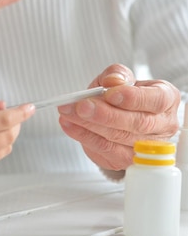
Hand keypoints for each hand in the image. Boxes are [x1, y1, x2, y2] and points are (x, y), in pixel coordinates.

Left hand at [58, 64, 180, 171]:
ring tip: (69, 112)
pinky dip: (84, 136)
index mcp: (166, 99)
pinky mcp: (127, 160)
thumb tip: (113, 81)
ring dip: (89, 125)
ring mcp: (147, 147)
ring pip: (119, 139)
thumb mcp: (120, 77)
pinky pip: (105, 150)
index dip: (133, 98)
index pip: (156, 100)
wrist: (118, 113)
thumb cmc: (123, 93)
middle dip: (105, 114)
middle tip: (82, 105)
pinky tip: (70, 125)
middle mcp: (162, 125)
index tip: (110, 93)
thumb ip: (117, 74)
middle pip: (137, 123)